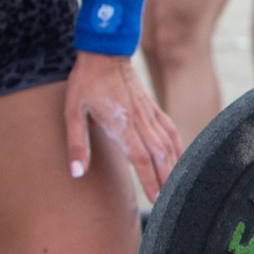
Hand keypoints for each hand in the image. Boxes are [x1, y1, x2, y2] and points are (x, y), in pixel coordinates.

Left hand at [64, 51, 182, 198]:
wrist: (105, 52)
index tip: (157, 199)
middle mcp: (140, 121)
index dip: (150, 180)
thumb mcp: (72, 112)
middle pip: (160, 155)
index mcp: (121, 124)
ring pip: (169, 144)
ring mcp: (149, 114)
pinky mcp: (153, 108)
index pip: (140, 158)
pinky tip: (180, 158)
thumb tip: (77, 173)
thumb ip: (77, 144)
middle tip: (173, 201)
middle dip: (168, 180)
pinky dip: (178, 147)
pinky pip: (170, 130)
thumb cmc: (86, 82)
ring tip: (179, 186)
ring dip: (175, 166)